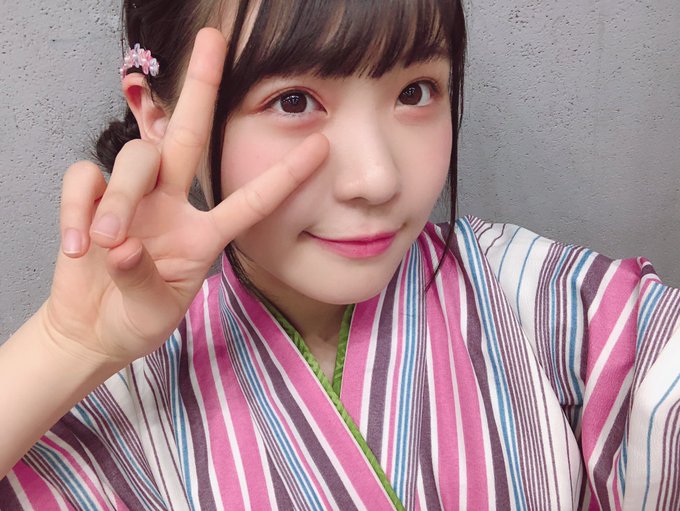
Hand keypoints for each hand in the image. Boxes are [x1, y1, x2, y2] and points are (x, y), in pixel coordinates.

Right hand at [43, 28, 328, 368]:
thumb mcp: (155, 309)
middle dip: (200, 89)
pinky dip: (77, 208)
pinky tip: (79, 246)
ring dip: (120, 197)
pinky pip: (82, 180)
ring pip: (133, 160)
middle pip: (188, 137)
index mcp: (204, 235)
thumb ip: (145, 281)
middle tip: (214, 40)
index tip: (322, 145)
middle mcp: (172, 206)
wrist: (93, 331)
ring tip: (109, 242)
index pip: (251, 201)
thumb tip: (125, 247)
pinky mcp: (88, 201)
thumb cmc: (137, 319)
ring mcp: (131, 201)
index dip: (285, 176)